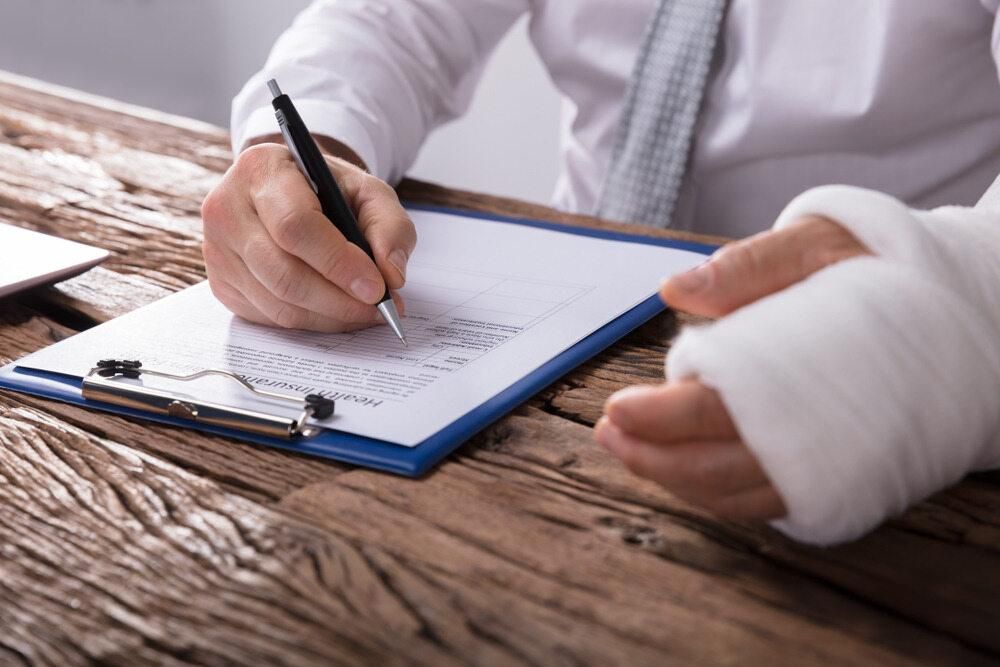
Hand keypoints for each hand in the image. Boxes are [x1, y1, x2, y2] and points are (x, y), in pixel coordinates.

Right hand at [201, 142, 415, 331]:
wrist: (291, 191)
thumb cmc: (329, 190)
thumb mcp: (368, 191)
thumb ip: (389, 227)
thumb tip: (392, 277)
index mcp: (262, 169)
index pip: (295, 226)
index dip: (338, 263)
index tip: (376, 287)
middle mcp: (227, 208)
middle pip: (283, 273)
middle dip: (339, 300)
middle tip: (380, 310)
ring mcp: (217, 249)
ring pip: (277, 303)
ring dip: (330, 317)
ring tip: (366, 312)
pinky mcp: (220, 283)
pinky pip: (269, 317)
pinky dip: (311, 321)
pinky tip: (337, 311)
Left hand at [595, 215, 870, 519]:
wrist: (963, 312)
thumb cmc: (884, 271)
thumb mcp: (821, 243)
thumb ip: (750, 266)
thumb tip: (675, 289)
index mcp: (806, 374)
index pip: (715, 410)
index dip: (659, 417)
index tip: (616, 410)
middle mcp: (820, 434)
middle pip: (717, 467)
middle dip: (653, 457)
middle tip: (608, 436)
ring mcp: (833, 465)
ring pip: (738, 494)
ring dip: (677, 480)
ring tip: (629, 453)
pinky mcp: (840, 477)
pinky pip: (766, 499)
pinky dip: (716, 492)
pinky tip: (682, 468)